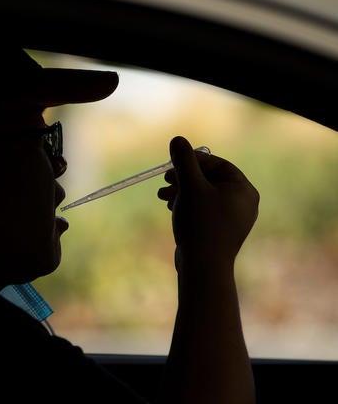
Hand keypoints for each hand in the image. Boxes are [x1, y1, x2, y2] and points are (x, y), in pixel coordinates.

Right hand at [157, 136, 259, 273]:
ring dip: (182, 192)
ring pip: (205, 195)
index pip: (217, 164)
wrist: (203, 267)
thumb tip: (178, 140)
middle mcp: (244, 203)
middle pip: (210, 179)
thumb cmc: (199, 224)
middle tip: (164, 180)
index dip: (192, 161)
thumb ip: (183, 162)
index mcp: (243, 189)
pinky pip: (205, 210)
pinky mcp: (222, 232)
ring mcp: (234, 219)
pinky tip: (172, 209)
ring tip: (163, 197)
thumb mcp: (189, 187)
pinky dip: (188, 206)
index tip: (171, 164)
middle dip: (184, 178)